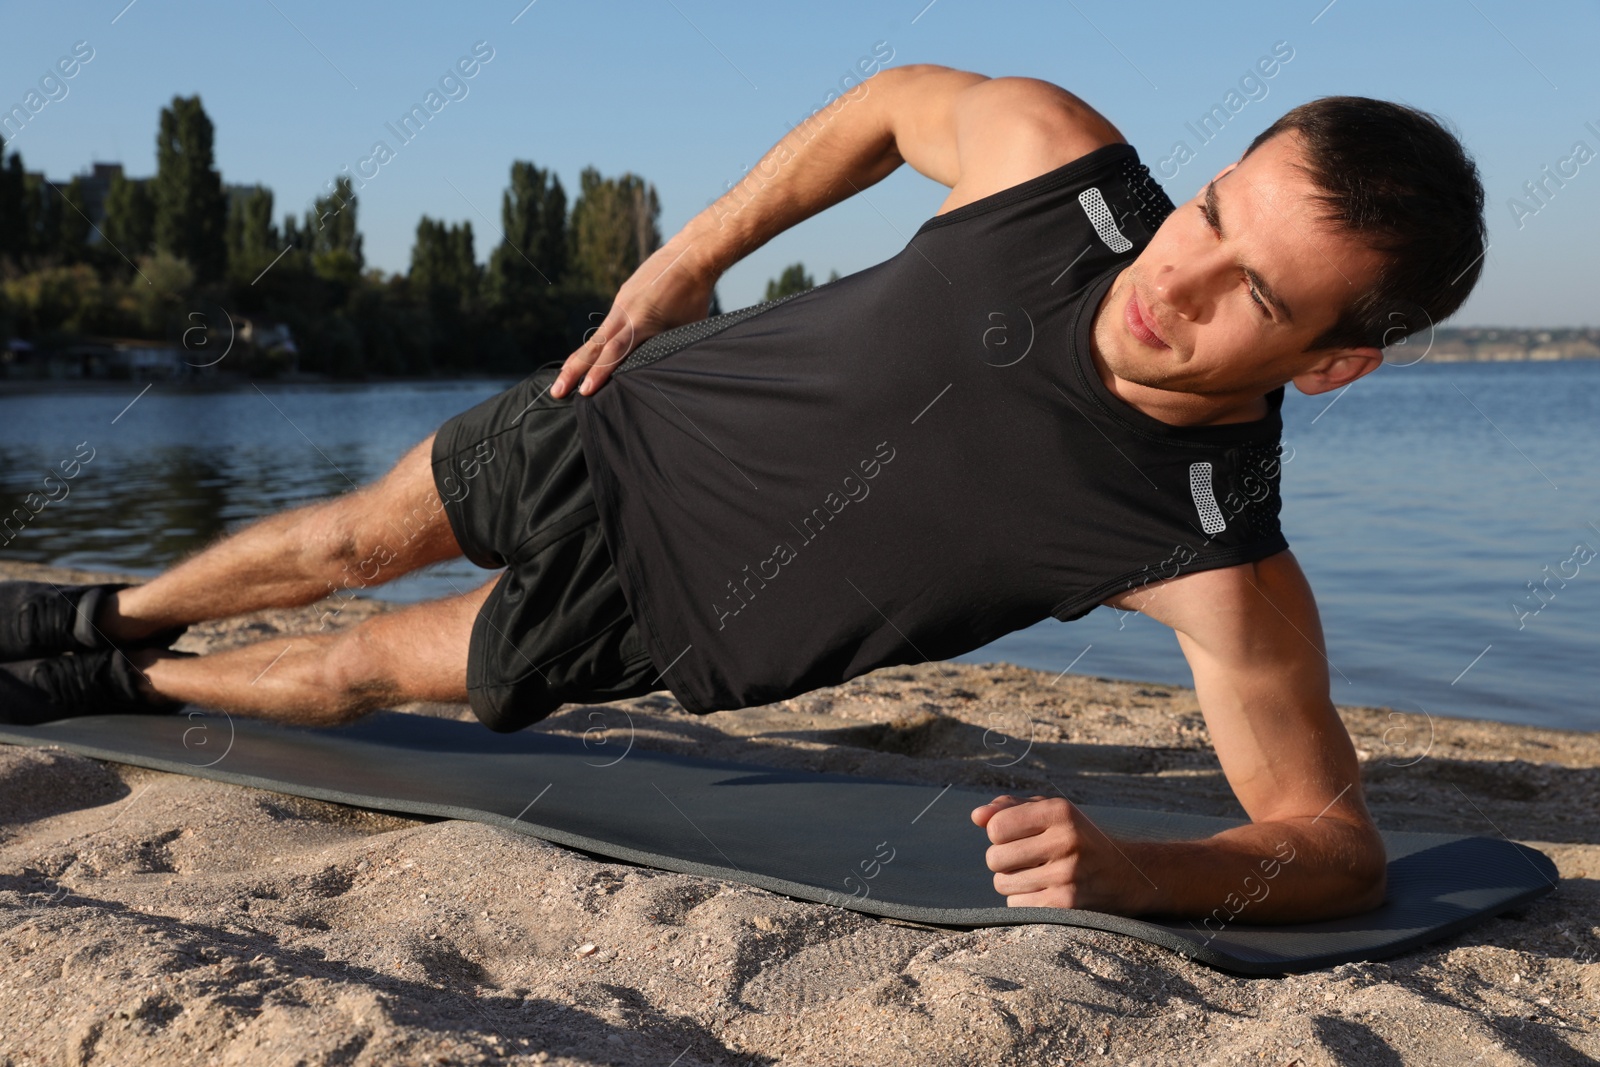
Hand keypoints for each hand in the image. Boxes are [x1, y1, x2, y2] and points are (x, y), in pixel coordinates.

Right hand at [550, 237, 718, 398]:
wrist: (691, 254)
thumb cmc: (696, 295)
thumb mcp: (686, 328)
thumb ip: (667, 347)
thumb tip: (659, 371)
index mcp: (640, 321)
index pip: (614, 353)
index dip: (599, 373)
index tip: (584, 391)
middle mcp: (624, 312)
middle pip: (593, 347)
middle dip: (573, 371)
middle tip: (556, 391)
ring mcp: (621, 303)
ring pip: (597, 337)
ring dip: (581, 359)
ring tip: (566, 378)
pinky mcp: (623, 296)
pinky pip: (607, 325)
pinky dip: (597, 344)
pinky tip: (591, 357)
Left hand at [971, 794, 1153, 912]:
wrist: (1130, 876)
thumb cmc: (1080, 839)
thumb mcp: (1054, 813)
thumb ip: (1011, 808)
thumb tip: (976, 816)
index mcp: (1060, 812)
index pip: (996, 827)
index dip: (999, 834)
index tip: (1017, 837)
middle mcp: (1066, 841)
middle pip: (994, 857)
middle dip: (1003, 860)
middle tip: (1026, 859)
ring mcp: (1067, 875)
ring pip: (1002, 884)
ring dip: (1012, 882)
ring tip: (1036, 876)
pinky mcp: (1068, 906)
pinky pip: (1016, 906)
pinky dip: (1023, 901)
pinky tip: (1044, 893)